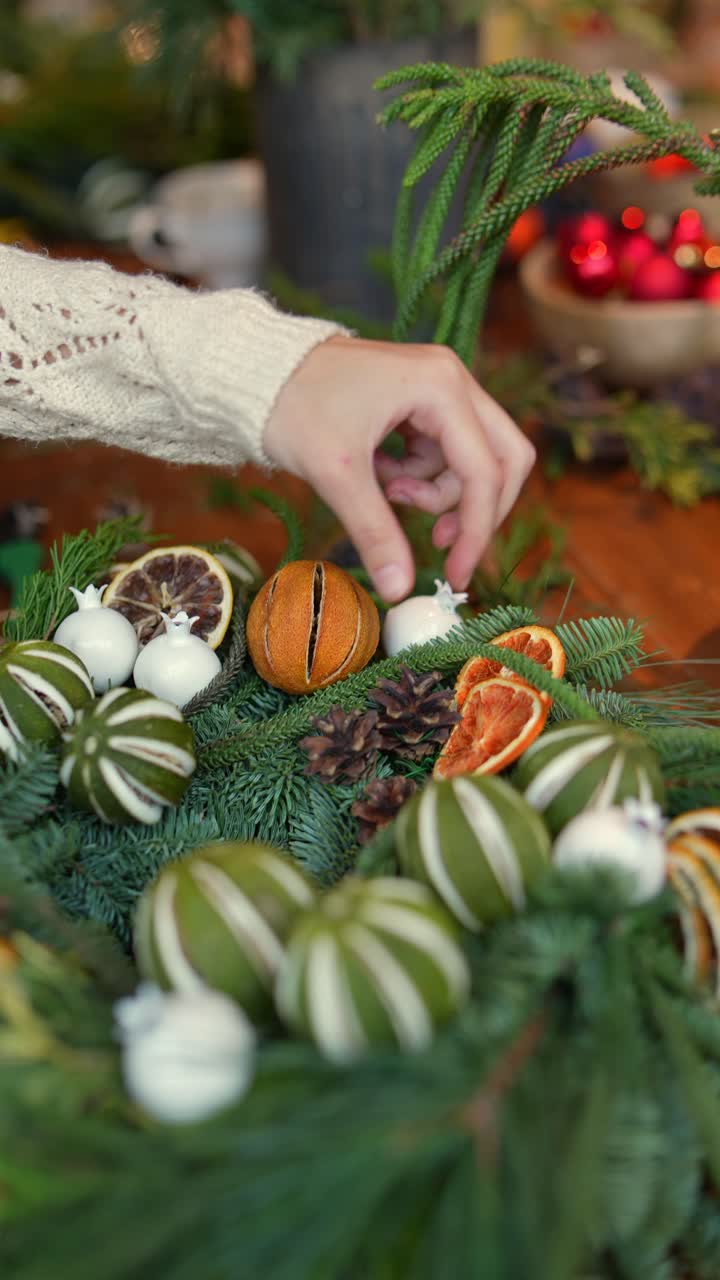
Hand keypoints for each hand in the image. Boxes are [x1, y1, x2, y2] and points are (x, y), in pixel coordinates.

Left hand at [264, 336, 534, 602]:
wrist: (255, 370)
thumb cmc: (293, 406)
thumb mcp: (337, 474)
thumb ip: (375, 532)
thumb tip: (399, 590)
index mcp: (441, 387)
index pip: (485, 471)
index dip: (478, 530)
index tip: (456, 575)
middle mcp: (452, 379)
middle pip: (503, 458)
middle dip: (477, 508)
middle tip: (440, 543)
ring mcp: (440, 387)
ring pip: (474, 459)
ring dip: (437, 492)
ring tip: (386, 491)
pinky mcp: (423, 400)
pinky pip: (446, 452)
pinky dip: (421, 476)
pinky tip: (381, 473)